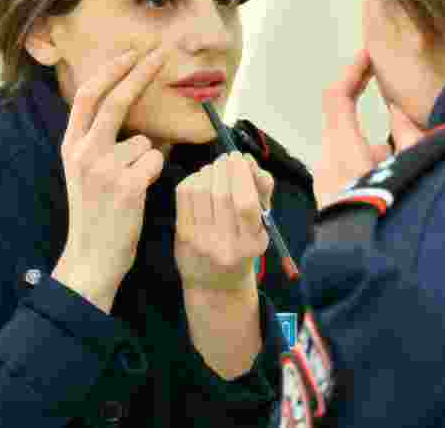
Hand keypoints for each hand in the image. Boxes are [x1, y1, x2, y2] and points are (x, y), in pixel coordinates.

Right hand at [52, 47, 166, 312]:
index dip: (110, 71)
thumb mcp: (85, 173)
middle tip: (160, 54)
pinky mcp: (126, 185)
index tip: (131, 53)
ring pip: (145, 141)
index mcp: (71, 146)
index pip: (88, 96)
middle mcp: (83, 152)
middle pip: (115, 101)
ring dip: (149, 158)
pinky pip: (155, 160)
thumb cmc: (96, 214)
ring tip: (132, 186)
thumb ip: (102, 144)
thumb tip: (140, 123)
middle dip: (140, 73)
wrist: (90, 258)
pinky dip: (155, 173)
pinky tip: (139, 193)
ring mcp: (103, 168)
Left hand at [175, 153, 273, 292]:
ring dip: (209, 171)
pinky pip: (184, 194)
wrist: (215, 284)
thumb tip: (248, 161)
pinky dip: (194, 178)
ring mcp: (200, 241)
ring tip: (216, 169)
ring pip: (201, 190)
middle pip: (221, 194)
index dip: (242, 174)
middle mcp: (224, 245)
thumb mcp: (262, 225)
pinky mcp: (182, 235)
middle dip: (225, 168)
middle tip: (228, 159)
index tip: (241, 159)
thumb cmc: (243, 247)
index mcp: (251, 243)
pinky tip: (202, 180)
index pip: (246, 204)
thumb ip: (262, 190)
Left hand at [314, 49, 424, 208]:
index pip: (337, 96)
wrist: (378, 276)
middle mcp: (326, 167)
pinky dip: (370, 170)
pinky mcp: (332, 208)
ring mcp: (326, 190)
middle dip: (373, 117)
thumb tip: (399, 110)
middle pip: (344, 127)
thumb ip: (409, 133)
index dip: (352, 70)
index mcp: (343, 151)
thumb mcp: (417, 166)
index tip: (370, 54)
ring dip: (377, 153)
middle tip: (392, 96)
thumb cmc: (398, 213)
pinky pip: (349, 176)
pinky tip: (397, 190)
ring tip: (410, 169)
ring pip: (350, 154)